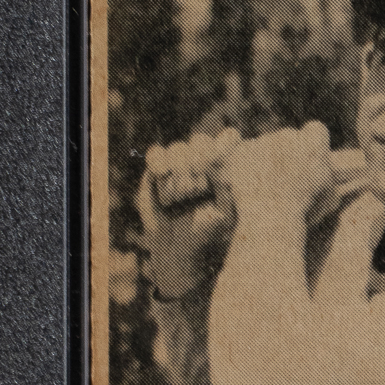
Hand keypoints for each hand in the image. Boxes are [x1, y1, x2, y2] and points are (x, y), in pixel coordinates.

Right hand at [139, 128, 238, 299]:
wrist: (179, 247)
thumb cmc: (209, 230)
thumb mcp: (227, 211)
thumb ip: (229, 188)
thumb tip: (223, 164)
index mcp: (223, 164)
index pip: (228, 137)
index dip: (224, 145)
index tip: (219, 164)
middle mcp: (200, 159)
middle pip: (200, 141)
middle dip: (199, 160)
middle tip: (199, 186)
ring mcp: (177, 162)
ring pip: (178, 148)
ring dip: (180, 170)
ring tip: (183, 196)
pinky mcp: (155, 169)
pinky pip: (156, 153)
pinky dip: (159, 161)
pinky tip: (163, 173)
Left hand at [219, 121, 333, 225]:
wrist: (272, 218)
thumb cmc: (305, 210)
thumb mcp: (329, 195)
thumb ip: (328, 177)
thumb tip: (324, 169)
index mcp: (314, 140)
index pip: (315, 130)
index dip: (311, 144)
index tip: (307, 160)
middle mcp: (289, 134)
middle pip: (289, 137)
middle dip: (287, 153)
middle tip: (285, 179)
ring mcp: (264, 140)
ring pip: (266, 144)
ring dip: (266, 159)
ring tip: (267, 186)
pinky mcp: (242, 149)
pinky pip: (245, 151)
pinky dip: (246, 164)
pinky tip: (251, 182)